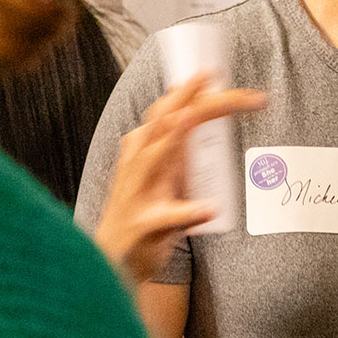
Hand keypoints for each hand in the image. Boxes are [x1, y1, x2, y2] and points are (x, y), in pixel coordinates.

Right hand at [94, 72, 264, 284]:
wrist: (114, 261)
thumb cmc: (144, 212)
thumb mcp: (163, 172)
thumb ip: (179, 143)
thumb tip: (195, 106)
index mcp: (147, 148)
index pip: (171, 110)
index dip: (196, 91)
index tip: (223, 76)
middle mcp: (139, 163)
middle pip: (161, 121)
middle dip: (187, 98)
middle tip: (214, 77)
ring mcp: (138, 194)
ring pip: (152, 159)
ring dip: (171, 137)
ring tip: (189, 119)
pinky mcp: (144, 226)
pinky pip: (165, 217)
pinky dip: (187, 211)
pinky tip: (209, 208)